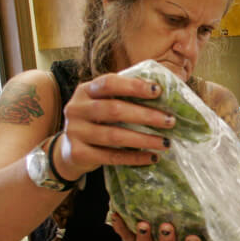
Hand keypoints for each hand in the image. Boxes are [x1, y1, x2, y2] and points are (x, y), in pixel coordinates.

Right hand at [53, 74, 177, 179]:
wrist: (69, 151)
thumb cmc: (96, 122)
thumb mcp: (103, 103)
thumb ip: (124, 96)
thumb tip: (161, 91)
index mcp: (85, 90)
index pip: (109, 83)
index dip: (134, 86)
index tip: (158, 91)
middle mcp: (77, 109)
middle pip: (114, 110)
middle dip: (146, 115)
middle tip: (170, 121)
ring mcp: (75, 132)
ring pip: (114, 136)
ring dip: (144, 139)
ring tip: (166, 143)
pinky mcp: (78, 153)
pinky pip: (112, 157)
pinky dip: (134, 158)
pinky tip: (152, 157)